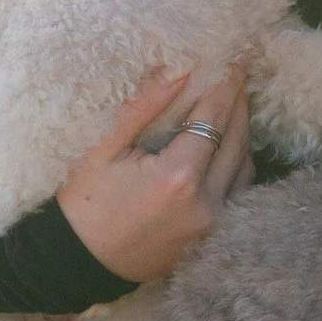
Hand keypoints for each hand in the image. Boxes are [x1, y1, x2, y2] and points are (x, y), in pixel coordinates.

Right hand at [57, 65, 248, 281]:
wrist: (77, 264)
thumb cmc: (83, 203)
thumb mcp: (103, 148)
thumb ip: (144, 106)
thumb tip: (180, 67)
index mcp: (177, 177)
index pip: (215, 116)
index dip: (228, 82)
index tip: (237, 56)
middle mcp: (205, 203)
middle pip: (238, 138)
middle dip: (239, 100)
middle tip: (238, 71)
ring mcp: (212, 226)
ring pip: (245, 166)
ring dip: (242, 132)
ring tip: (233, 103)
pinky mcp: (211, 238)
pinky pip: (239, 193)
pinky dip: (237, 164)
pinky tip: (227, 144)